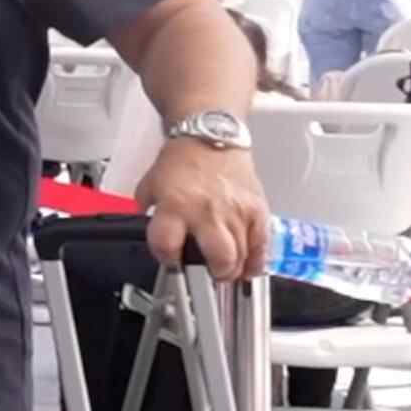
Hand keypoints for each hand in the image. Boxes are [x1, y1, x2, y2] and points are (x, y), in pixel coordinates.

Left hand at [137, 136, 271, 281]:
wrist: (211, 136)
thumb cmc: (182, 159)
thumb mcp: (150, 184)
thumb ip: (147, 210)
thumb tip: (147, 228)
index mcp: (175, 206)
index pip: (167, 245)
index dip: (167, 258)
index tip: (171, 260)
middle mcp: (206, 212)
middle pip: (218, 258)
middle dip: (214, 274)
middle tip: (210, 273)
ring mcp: (236, 212)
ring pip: (242, 256)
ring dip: (235, 270)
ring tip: (227, 270)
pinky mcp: (258, 210)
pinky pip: (262, 244)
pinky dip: (257, 260)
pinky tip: (250, 266)